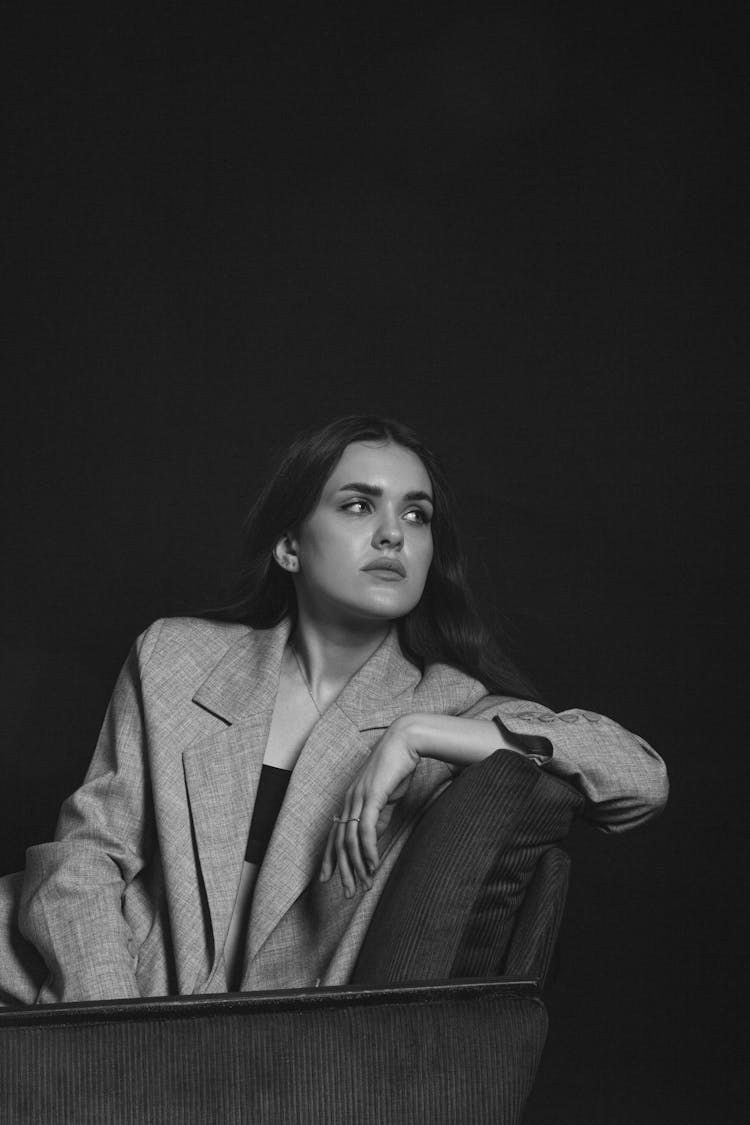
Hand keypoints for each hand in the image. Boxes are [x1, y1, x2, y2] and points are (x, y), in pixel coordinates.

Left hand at [319, 717, 419, 897]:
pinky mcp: (371, 796)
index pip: (335, 834)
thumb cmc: (397, 767)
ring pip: (350, 839)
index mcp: (350, 800)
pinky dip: (368, 850)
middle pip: (339, 842)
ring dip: (357, 866)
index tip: (326, 878)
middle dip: (342, 870)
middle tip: (346, 893)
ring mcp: (358, 798)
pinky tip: (373, 865)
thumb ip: (377, 817)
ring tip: (363, 885)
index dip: (329, 858)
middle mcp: (349, 800)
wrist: (405, 742)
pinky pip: (366, 829)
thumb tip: (373, 838)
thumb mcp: (385, 798)